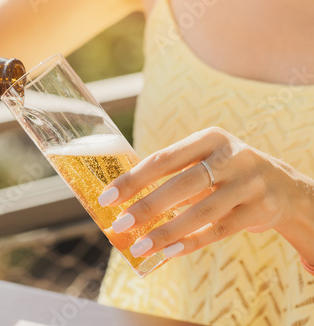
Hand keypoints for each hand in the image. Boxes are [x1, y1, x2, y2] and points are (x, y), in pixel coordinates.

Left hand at [99, 127, 313, 261]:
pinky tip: (169, 252)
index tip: (107, 197)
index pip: (164, 159)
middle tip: (121, 224)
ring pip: (202, 212)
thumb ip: (171, 175)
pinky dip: (192, 242)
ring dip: (167, 231)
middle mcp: (232, 157)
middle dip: (149, 206)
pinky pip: (220, 230)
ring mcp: (249, 184)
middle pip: (183, 184)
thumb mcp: (204, 159)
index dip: (133, 179)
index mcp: (210, 138)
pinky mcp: (259, 211)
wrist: (282, 185)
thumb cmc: (226, 171)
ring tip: (140, 246)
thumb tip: (124, 203)